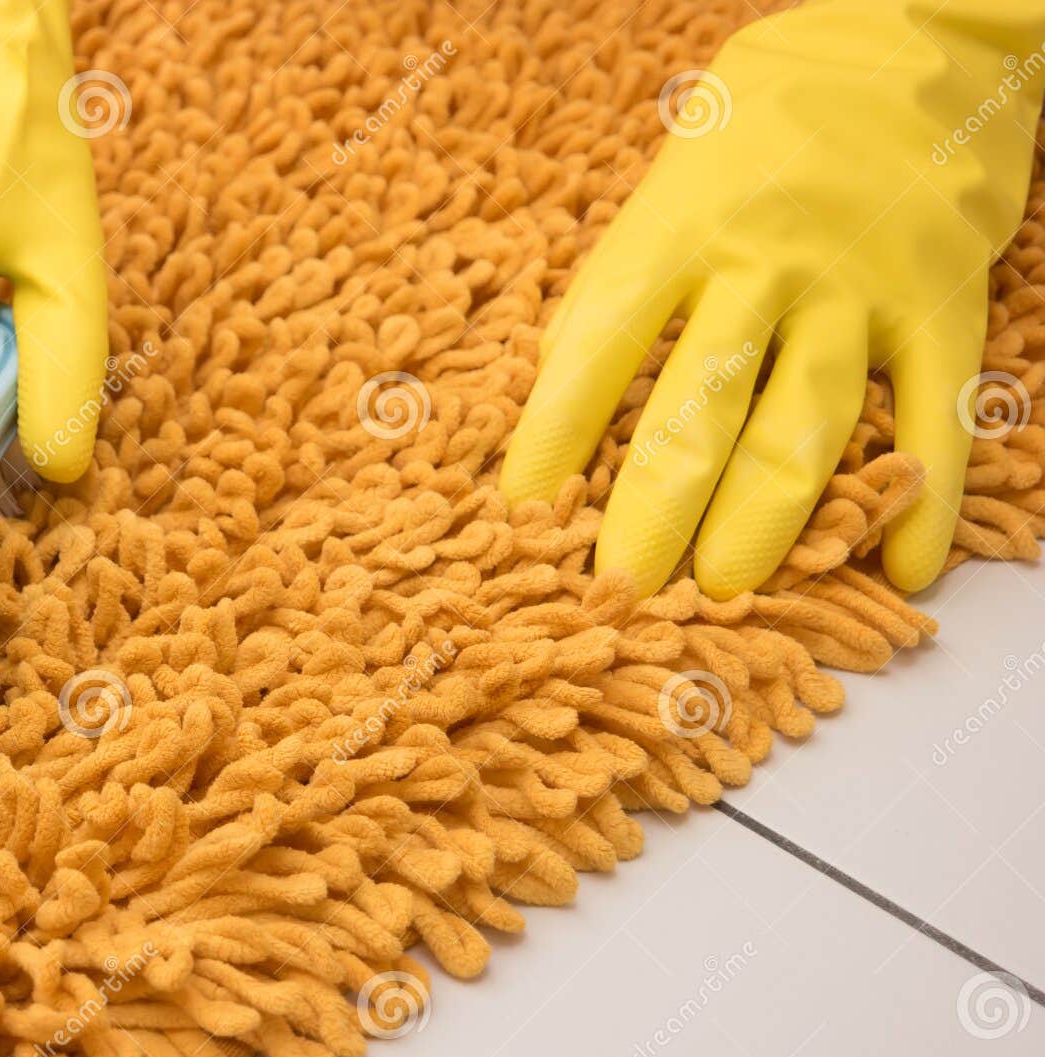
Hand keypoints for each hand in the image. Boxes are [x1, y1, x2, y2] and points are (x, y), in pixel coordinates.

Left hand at [500, 0, 1044, 597]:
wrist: (902, 45)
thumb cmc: (754, 140)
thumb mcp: (663, 191)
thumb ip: (614, 289)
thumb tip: (551, 387)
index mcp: (676, 233)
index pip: (596, 351)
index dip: (552, 440)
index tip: (521, 517)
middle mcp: (764, 263)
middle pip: (701, 408)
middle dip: (654, 511)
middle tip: (620, 591)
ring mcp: (859, 286)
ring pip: (807, 423)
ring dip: (765, 520)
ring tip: (726, 593)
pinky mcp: (943, 302)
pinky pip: (935, 414)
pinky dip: (924, 499)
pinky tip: (903, 571)